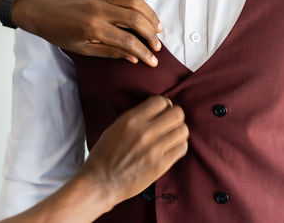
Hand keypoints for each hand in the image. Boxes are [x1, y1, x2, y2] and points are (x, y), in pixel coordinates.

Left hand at [12, 0, 162, 66]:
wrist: (41, 10)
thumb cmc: (59, 33)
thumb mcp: (83, 49)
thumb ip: (110, 52)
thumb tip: (133, 58)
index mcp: (93, 28)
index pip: (127, 41)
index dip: (144, 52)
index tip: (153, 61)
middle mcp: (99, 9)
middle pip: (135, 20)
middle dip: (151, 35)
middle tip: (158, 46)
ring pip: (134, 1)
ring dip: (151, 15)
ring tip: (158, 28)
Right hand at [81, 96, 188, 211]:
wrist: (100, 182)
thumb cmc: (104, 155)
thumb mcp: (115, 128)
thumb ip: (136, 118)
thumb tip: (156, 111)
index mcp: (131, 120)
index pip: (160, 101)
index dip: (164, 105)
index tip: (162, 112)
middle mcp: (145, 132)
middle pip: (177, 114)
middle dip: (175, 117)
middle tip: (169, 124)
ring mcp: (154, 149)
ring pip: (183, 130)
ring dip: (179, 132)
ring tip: (171, 137)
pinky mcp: (160, 165)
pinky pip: (182, 148)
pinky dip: (179, 146)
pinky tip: (171, 149)